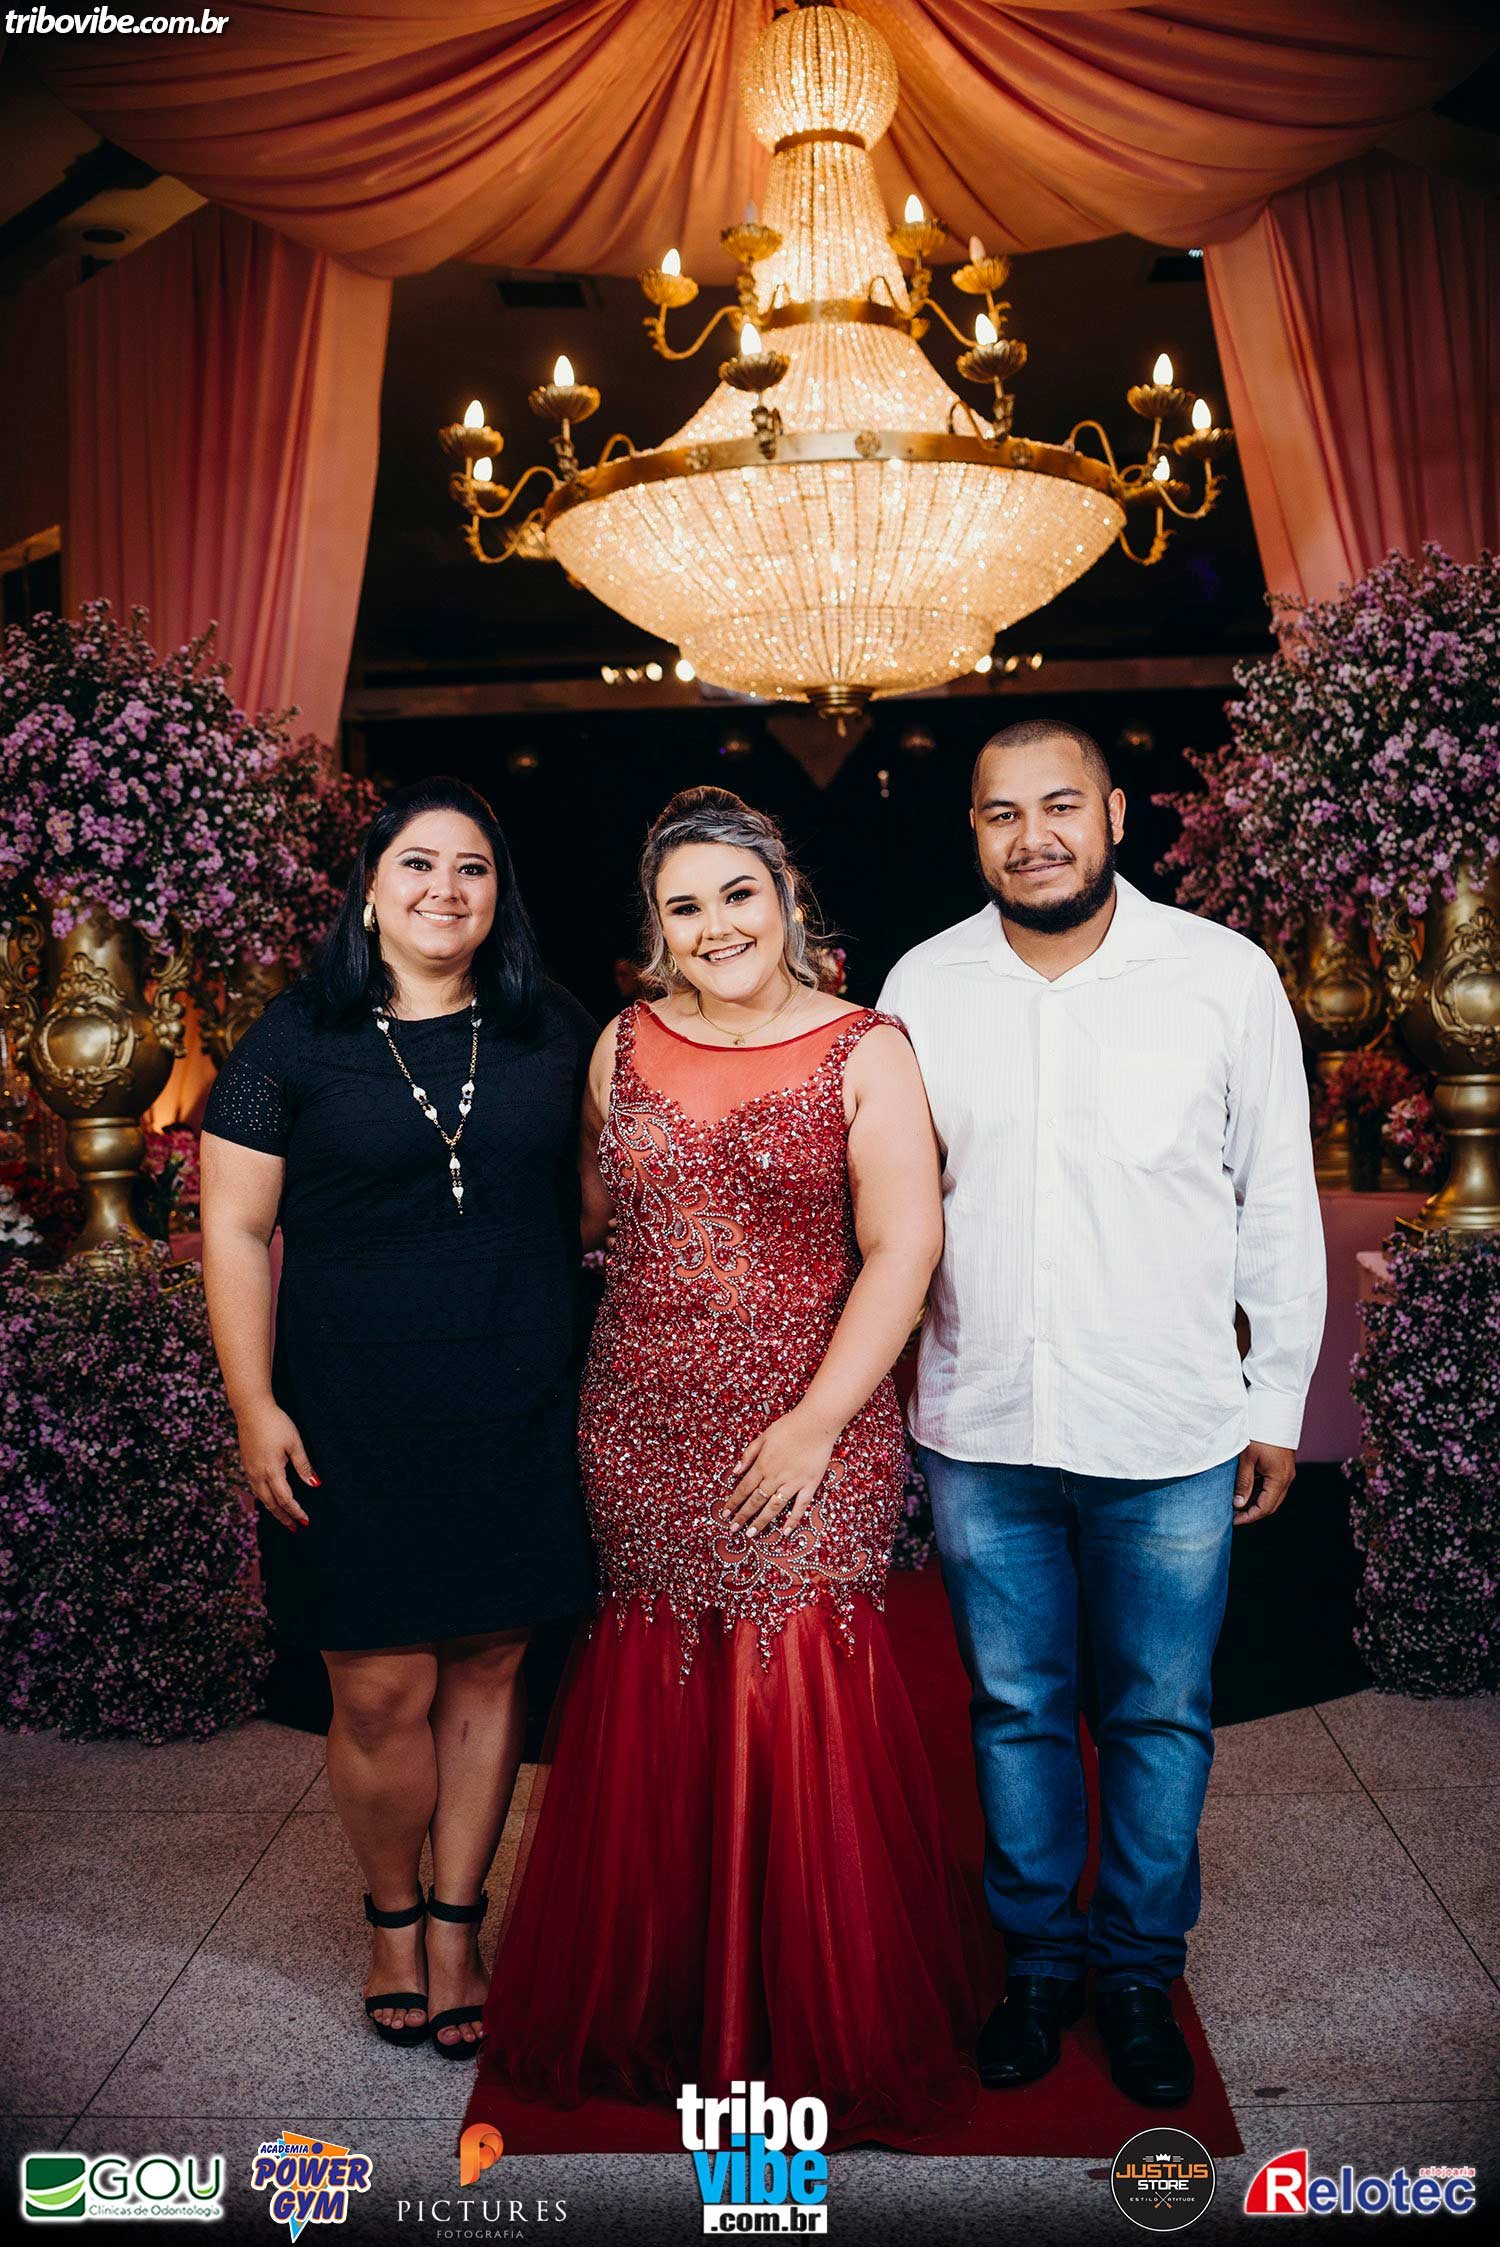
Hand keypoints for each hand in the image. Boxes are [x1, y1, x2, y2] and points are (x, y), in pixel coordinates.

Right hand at [236, 1399, 317, 1529]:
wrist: (251, 1409)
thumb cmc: (276, 1423)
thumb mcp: (295, 1443)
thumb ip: (304, 1466)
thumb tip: (315, 1485)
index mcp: (272, 1471)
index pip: (285, 1499)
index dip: (296, 1512)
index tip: (305, 1522)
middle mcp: (258, 1474)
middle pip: (271, 1504)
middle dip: (284, 1517)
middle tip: (295, 1528)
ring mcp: (250, 1470)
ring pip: (261, 1497)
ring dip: (273, 1510)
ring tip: (284, 1519)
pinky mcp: (247, 1464)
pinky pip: (256, 1489)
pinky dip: (265, 1499)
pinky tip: (270, 1500)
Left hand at [727, 1410, 839, 1538]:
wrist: (816, 1422)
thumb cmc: (789, 1426)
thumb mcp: (763, 1436)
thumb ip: (748, 1455)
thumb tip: (735, 1472)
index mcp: (762, 1465)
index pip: (744, 1488)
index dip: (733, 1503)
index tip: (725, 1514)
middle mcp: (775, 1476)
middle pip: (756, 1500)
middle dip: (743, 1516)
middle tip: (733, 1529)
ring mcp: (793, 1482)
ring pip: (774, 1506)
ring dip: (762, 1521)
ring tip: (752, 1534)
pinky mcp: (810, 1484)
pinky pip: (800, 1505)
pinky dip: (793, 1520)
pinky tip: (786, 1532)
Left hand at [1233, 1440, 1295, 1526]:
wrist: (1274, 1412)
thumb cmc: (1259, 1433)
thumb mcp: (1247, 1459)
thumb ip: (1243, 1483)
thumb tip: (1238, 1504)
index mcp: (1279, 1479)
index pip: (1265, 1508)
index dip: (1249, 1517)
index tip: (1233, 1521)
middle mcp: (1287, 1478)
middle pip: (1271, 1505)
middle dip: (1253, 1513)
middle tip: (1234, 1516)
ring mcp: (1287, 1472)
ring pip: (1272, 1496)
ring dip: (1256, 1502)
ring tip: (1237, 1504)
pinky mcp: (1283, 1466)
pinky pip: (1273, 1486)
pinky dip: (1261, 1492)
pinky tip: (1246, 1490)